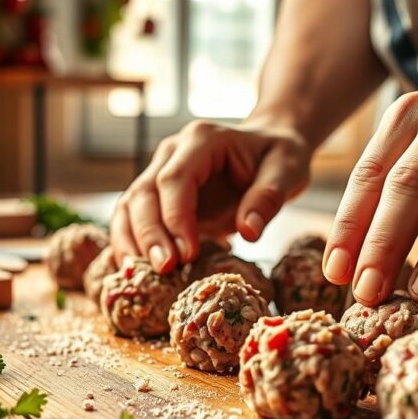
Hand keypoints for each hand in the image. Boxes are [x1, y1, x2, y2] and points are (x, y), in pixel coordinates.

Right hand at [110, 119, 309, 271]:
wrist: (269, 147)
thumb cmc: (279, 155)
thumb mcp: (287, 169)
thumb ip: (268, 197)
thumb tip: (249, 232)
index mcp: (202, 141)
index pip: (175, 178)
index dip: (176, 218)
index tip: (187, 254)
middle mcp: (173, 153)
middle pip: (144, 193)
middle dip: (149, 235)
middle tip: (164, 269)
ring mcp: (161, 173)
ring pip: (130, 206)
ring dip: (131, 242)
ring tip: (140, 277)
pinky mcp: (159, 198)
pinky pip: (133, 219)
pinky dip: (130, 245)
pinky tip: (134, 273)